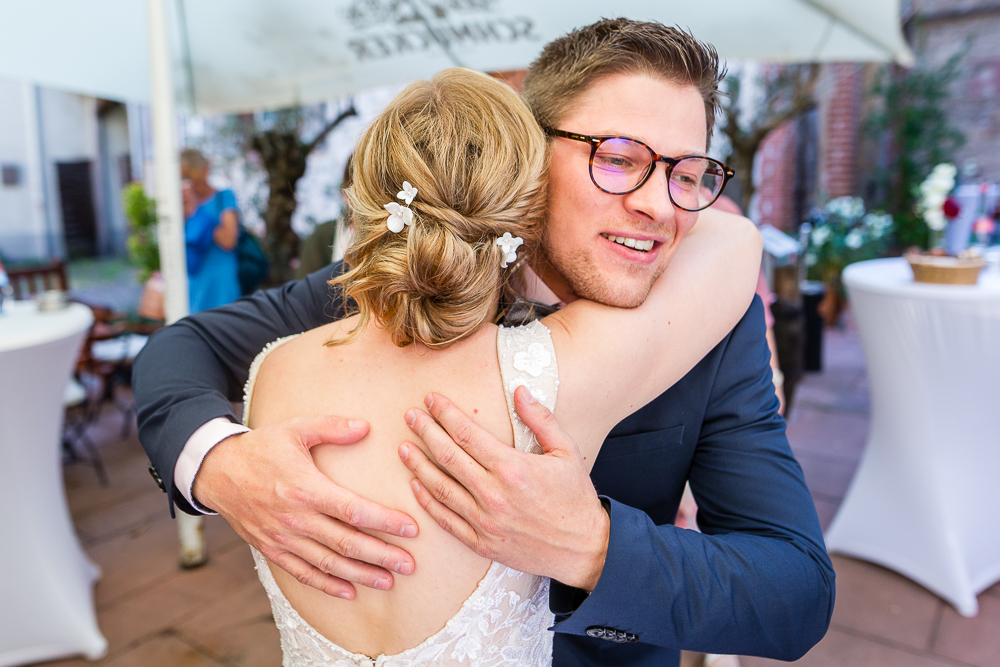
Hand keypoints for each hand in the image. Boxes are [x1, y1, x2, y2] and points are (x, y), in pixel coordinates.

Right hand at [193, 415, 418, 598]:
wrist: (216, 472)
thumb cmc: (262, 448)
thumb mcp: (295, 429)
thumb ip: (332, 427)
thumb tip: (365, 427)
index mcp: (306, 489)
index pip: (354, 511)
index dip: (385, 522)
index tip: (411, 530)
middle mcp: (296, 519)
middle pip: (347, 543)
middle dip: (382, 556)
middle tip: (410, 565)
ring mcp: (283, 538)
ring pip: (328, 564)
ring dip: (360, 575)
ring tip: (389, 581)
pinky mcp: (271, 550)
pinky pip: (302, 573)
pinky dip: (327, 585)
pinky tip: (350, 591)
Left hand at [399, 387, 609, 590]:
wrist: (584, 549)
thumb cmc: (576, 497)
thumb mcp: (566, 451)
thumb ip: (540, 419)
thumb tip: (519, 391)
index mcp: (512, 468)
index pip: (467, 434)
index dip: (445, 414)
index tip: (431, 399)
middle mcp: (494, 494)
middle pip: (448, 456)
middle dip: (425, 432)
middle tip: (410, 416)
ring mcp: (485, 521)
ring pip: (441, 488)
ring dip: (418, 465)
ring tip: (404, 448)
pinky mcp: (482, 543)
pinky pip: (447, 520)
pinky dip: (428, 502)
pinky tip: (416, 485)